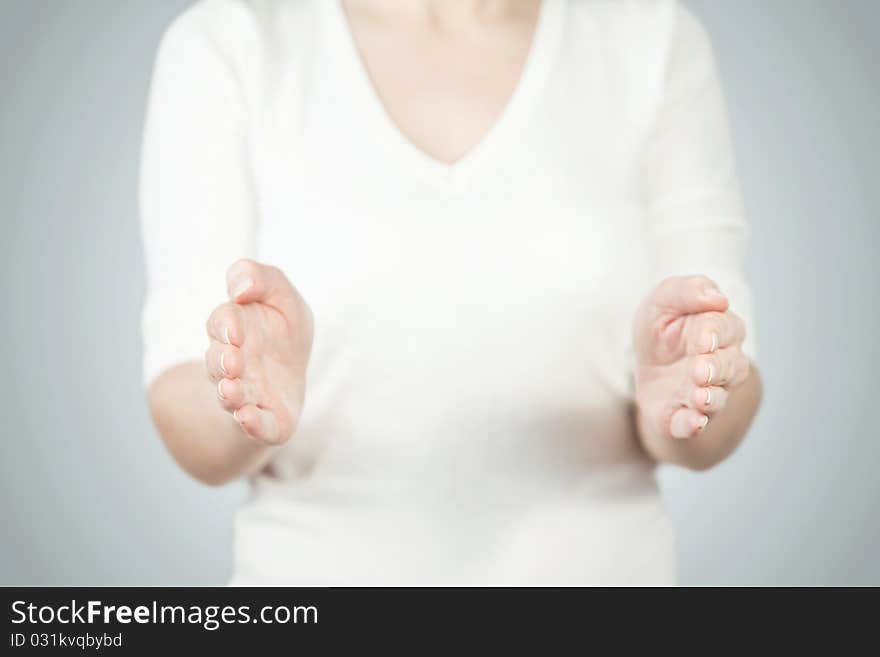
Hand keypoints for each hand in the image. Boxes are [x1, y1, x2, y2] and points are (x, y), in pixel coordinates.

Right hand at [204, 259, 312, 443]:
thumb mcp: (280, 293)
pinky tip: (248, 418)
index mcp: (233, 330)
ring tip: (231, 389)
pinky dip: (251, 424)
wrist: (293, 369)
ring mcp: (247, 394)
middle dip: (223, 362)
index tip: (235, 328)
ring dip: (230, 394)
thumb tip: (240, 289)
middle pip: (218, 362)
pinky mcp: (266, 420)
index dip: (226, 325)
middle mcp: (233, 364)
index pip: (221, 323)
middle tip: (232, 360)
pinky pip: (256, 426)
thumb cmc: (281, 328)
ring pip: (231, 396)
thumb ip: (259, 277)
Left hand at [634, 275, 749, 440]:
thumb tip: (718, 298)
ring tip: (699, 396)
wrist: (647, 361)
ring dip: (708, 399)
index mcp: (720, 331)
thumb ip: (688, 290)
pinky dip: (693, 425)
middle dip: (714, 369)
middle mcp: (721, 365)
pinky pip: (693, 425)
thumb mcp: (664, 299)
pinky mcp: (683, 416)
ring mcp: (704, 393)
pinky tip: (693, 422)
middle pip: (728, 367)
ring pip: (717, 398)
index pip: (726, 329)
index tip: (703, 338)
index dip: (715, 334)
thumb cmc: (664, 326)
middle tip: (700, 369)